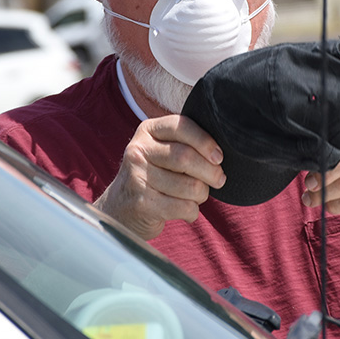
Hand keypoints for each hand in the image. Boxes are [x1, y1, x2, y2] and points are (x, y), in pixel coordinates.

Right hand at [94, 115, 225, 239]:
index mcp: (147, 131)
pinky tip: (187, 211)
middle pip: (186, 157)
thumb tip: (220, 154)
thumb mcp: (161, 152)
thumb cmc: (153, 177)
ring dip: (201, 194)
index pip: (182, 126)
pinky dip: (192, 212)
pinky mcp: (141, 203)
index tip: (219, 157)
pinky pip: (182, 207)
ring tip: (197, 196)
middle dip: (210, 172)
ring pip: (189, 186)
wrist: (119, 209)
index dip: (206, 142)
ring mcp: (137, 177)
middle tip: (218, 180)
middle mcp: (138, 150)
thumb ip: (184, 144)